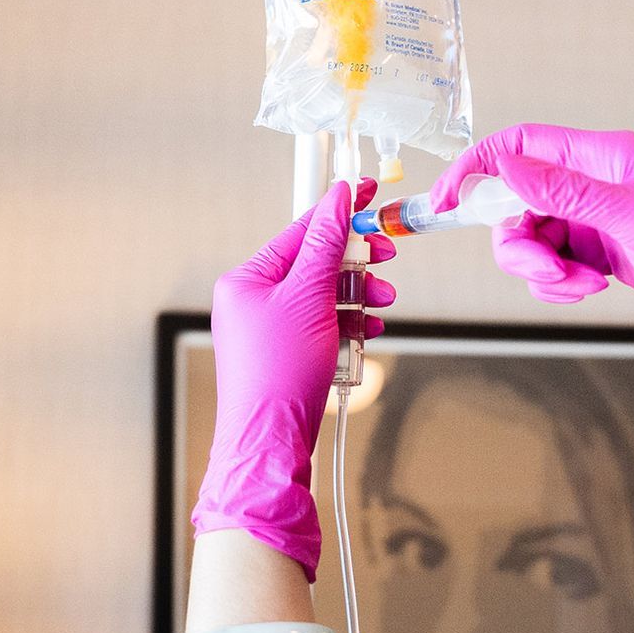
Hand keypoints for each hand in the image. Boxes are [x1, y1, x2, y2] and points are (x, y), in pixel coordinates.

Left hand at [193, 179, 396, 579]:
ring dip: (358, 298)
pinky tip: (367, 332)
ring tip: (382, 306)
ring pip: (325, 298)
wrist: (270, 441)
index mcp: (246, 279)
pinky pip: (324, 328)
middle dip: (356, 265)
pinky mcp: (287, 356)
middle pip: (316, 264)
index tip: (371, 191)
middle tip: (387, 259)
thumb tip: (338, 198)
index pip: (300, 231)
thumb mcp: (308, 296)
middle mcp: (253, 301)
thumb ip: (326, 244)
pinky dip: (349, 326)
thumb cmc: (279, 372)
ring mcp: (270, 331)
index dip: (340, 212)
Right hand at [431, 124, 633, 389]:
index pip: (519, 145)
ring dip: (543, 270)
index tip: (447, 203)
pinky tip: (591, 289)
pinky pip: (551, 263)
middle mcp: (591, 181)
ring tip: (583, 286)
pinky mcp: (596, 249)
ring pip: (530, 238)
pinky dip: (559, 282)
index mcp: (601, 155)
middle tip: (551, 272)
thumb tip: (505, 164)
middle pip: (515, 202)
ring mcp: (592, 217)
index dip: (476, 169)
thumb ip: (565, 191)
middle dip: (520, 244)